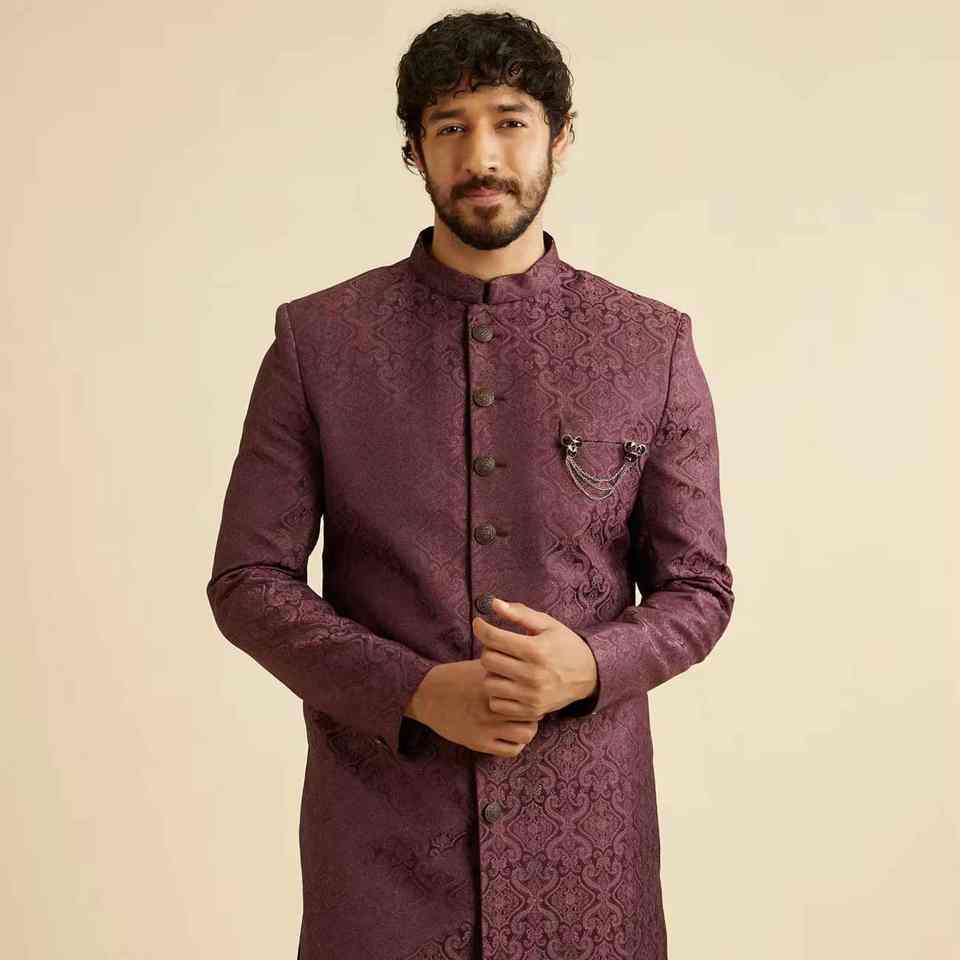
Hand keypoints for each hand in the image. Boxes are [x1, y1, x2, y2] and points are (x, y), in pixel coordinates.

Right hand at [411, 659, 540, 757]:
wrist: (427, 694)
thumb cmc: (457, 677)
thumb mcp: (481, 666)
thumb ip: (504, 669)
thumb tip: (529, 670)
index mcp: (495, 684)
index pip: (530, 692)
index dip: (534, 693)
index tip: (531, 693)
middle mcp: (492, 705)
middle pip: (533, 714)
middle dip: (534, 712)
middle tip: (528, 710)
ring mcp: (486, 726)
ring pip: (526, 734)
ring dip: (527, 729)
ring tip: (520, 724)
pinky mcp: (478, 742)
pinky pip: (511, 750)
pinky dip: (516, 744)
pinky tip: (510, 735)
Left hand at [472, 598, 597, 718]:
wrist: (589, 675)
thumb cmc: (564, 644)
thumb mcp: (547, 624)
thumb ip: (519, 613)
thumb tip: (493, 603)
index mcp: (536, 650)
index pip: (493, 638)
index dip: (481, 627)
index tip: (480, 624)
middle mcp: (533, 675)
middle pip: (488, 660)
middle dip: (489, 649)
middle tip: (498, 646)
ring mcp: (531, 696)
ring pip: (489, 683)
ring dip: (492, 672)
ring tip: (505, 666)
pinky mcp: (531, 711)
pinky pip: (496, 704)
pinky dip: (498, 694)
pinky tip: (508, 684)